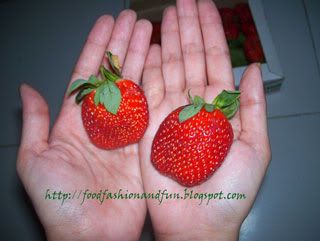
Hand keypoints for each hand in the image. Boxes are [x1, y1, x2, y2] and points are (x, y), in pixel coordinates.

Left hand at [17, 10, 151, 240]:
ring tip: (150, 33)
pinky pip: (151, 110)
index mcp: (74, 121)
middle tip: (135, 19)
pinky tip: (162, 65)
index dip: (96, 47)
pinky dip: (157, 86)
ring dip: (142, 58)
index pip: (86, 75)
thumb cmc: (61, 204)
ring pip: (135, 86)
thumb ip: (35, 124)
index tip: (107, 22)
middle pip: (114, 74)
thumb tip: (26, 88)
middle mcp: (102, 122)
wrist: (94, 236)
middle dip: (123, 44)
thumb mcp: (35, 162)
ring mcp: (125, 131)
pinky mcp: (144, 144)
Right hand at [139, 0, 270, 239]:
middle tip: (184, 1)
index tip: (206, 7)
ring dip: (168, 41)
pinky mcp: (150, 124)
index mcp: (220, 108)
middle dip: (188, 29)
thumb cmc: (230, 190)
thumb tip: (253, 69)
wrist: (197, 221)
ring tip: (167, 15)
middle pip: (191, 59)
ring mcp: (169, 112)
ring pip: (169, 68)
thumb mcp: (255, 148)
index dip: (212, 34)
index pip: (215, 62)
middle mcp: (194, 105)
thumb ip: (253, 106)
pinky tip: (149, 46)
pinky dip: (149, 67)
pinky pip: (148, 90)